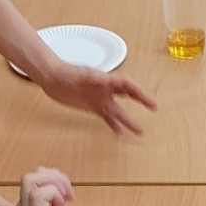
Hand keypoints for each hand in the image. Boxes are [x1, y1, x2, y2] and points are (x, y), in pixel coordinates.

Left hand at [39, 62, 157, 135]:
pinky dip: (112, 124)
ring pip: (118, 110)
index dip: (141, 94)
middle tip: (153, 109)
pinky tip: (118, 132)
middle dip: (140, 102)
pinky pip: (106, 117)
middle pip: (127, 96)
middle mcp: (106, 90)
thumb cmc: (67, 73)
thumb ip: (95, 79)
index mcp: (107, 80)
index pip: (128, 86)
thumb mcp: (82, 75)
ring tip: (139, 131)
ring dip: (128, 120)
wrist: (52, 77)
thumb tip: (105, 80)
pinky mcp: (92, 106)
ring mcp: (100, 98)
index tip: (151, 103)